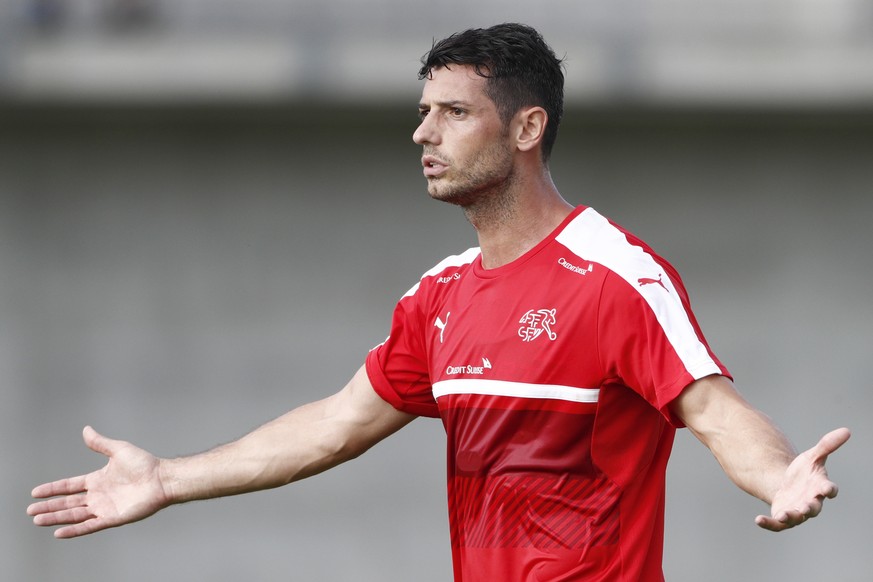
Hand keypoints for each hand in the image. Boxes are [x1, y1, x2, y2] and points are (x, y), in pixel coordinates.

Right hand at [28, 426, 169, 538]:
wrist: (162, 478)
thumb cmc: (144, 464)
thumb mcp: (118, 450)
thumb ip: (100, 443)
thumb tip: (85, 429)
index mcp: (98, 480)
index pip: (70, 486)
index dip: (53, 489)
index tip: (35, 492)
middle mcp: (99, 495)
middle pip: (68, 503)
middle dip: (49, 507)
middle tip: (30, 511)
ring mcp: (105, 508)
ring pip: (75, 515)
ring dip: (56, 518)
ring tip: (38, 521)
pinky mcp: (113, 518)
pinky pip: (90, 526)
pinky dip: (75, 530)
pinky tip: (59, 532)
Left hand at [755, 427, 850, 531]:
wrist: (787, 485)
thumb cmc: (804, 472)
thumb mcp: (813, 456)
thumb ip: (827, 445)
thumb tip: (847, 430)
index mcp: (819, 488)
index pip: (828, 489)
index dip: (829, 490)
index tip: (829, 490)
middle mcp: (811, 502)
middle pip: (814, 508)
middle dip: (810, 508)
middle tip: (806, 507)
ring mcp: (797, 512)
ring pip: (796, 518)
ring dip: (790, 517)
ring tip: (782, 515)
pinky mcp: (782, 518)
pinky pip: (777, 525)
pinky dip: (768, 524)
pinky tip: (757, 520)